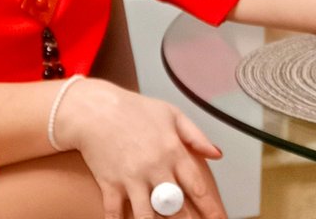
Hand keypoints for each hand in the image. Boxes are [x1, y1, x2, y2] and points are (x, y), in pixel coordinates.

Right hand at [52, 78, 226, 218]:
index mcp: (173, 152)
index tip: (220, 218)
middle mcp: (155, 169)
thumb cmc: (134, 109)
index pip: (197, 187)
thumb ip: (196, 136)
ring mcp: (132, 179)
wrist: (95, 109)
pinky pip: (114, 213)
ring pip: (147, 216)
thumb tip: (217, 154)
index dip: (211, 207)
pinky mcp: (110, 185)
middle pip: (176, 207)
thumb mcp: (172, 114)